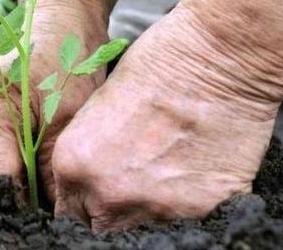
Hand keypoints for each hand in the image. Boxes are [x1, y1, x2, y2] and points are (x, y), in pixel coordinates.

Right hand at [0, 0, 108, 200]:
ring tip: (40, 190)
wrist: (59, 24)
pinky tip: (29, 171)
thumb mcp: (67, 118)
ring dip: (8, 187)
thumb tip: (51, 214)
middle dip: (13, 200)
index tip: (46, 220)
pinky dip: (4, 171)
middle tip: (47, 210)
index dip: (20, 207)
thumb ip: (51, 171)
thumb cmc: (67, 61)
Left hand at [52, 6, 281, 230]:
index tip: (93, 186)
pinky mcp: (200, 207)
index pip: (68, 207)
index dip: (82, 196)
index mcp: (75, 163)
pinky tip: (190, 160)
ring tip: (162, 160)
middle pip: (101, 223)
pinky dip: (185, 194)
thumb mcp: (98, 104)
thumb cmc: (153, 64)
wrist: (214, 58)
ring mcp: (155, 205)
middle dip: (108, 204)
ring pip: (142, 221)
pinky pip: (184, 213)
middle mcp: (109, 192)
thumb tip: (89, 173)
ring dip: (146, 199)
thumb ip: (87, 150)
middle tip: (127, 176)